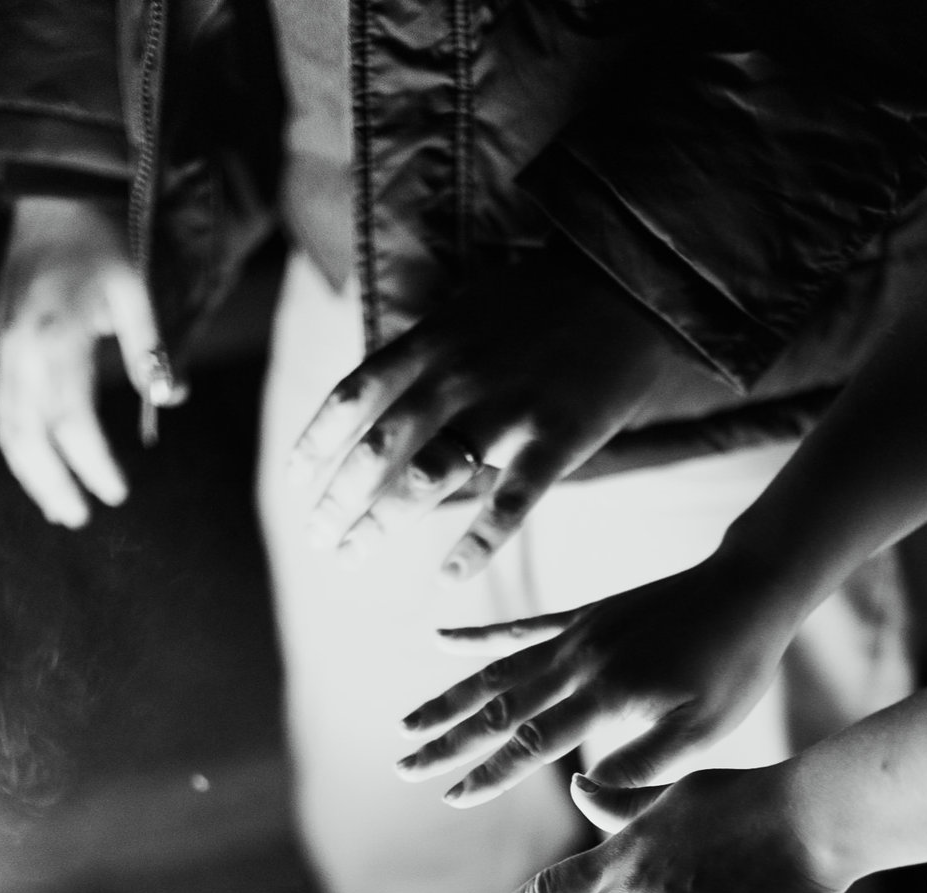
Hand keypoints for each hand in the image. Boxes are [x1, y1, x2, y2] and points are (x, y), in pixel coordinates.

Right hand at [0, 195, 182, 528]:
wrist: (51, 197)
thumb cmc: (100, 237)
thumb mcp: (136, 285)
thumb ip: (150, 345)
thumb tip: (171, 398)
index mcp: (54, 339)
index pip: (71, 422)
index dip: (93, 464)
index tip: (117, 493)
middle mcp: (20, 352)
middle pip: (27, 438)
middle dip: (52, 484)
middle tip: (79, 519)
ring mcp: (5, 351)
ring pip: (7, 429)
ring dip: (29, 473)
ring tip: (58, 506)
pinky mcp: (2, 348)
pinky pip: (4, 410)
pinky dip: (20, 445)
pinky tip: (41, 464)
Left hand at [294, 247, 686, 574]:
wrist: (632, 281)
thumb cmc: (538, 307)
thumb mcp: (463, 314)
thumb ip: (417, 361)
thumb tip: (367, 413)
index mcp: (429, 342)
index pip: (350, 398)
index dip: (315, 445)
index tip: (294, 485)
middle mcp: (456, 375)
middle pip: (376, 449)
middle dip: (337, 500)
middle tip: (318, 539)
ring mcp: (507, 407)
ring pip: (425, 478)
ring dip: (378, 525)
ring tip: (350, 558)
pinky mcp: (558, 437)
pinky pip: (509, 502)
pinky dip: (475, 544)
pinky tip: (446, 576)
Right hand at [395, 552, 807, 804]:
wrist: (749, 587)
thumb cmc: (736, 668)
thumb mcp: (705, 728)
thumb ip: (644, 764)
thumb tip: (581, 788)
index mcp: (605, 697)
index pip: (531, 743)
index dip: (488, 773)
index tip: (449, 796)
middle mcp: (576, 664)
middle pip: (496, 709)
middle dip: (447, 741)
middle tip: (404, 766)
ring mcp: (574, 636)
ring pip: (495, 671)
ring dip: (448, 698)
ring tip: (407, 722)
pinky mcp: (581, 616)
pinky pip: (517, 627)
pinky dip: (475, 637)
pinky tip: (440, 639)